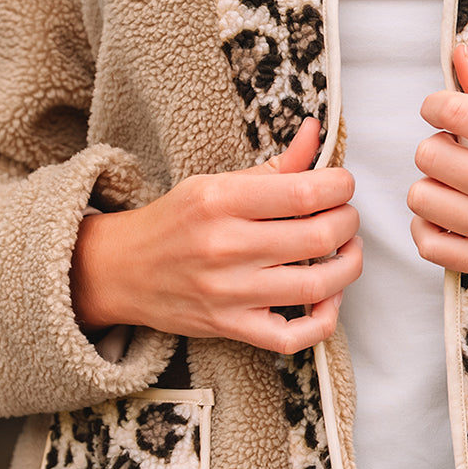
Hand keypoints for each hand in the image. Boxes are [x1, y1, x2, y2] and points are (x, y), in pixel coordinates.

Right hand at [71, 118, 361, 354]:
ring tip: (346, 250)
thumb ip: (276, 165)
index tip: (342, 185)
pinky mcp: (231, 327)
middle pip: (319, 236)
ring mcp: (229, 292)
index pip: (304, 192)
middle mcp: (225, 247)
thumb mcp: (216, 182)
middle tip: (345, 215)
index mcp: (221, 200)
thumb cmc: (175, 221)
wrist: (120, 270)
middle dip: (348, 222)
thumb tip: (319, 131)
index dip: (340, 186)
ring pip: (317, 286)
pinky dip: (324, 320)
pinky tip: (327, 297)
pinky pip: (293, 337)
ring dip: (348, 266)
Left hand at [408, 46, 467, 293]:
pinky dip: (428, 226)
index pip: (453, 112)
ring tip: (458, 181)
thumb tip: (458, 57)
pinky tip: (450, 213)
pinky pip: (430, 246)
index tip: (444, 109)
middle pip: (430, 155)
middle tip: (460, 147)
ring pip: (422, 199)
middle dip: (438, 142)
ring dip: (433, 184)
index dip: (436, 104)